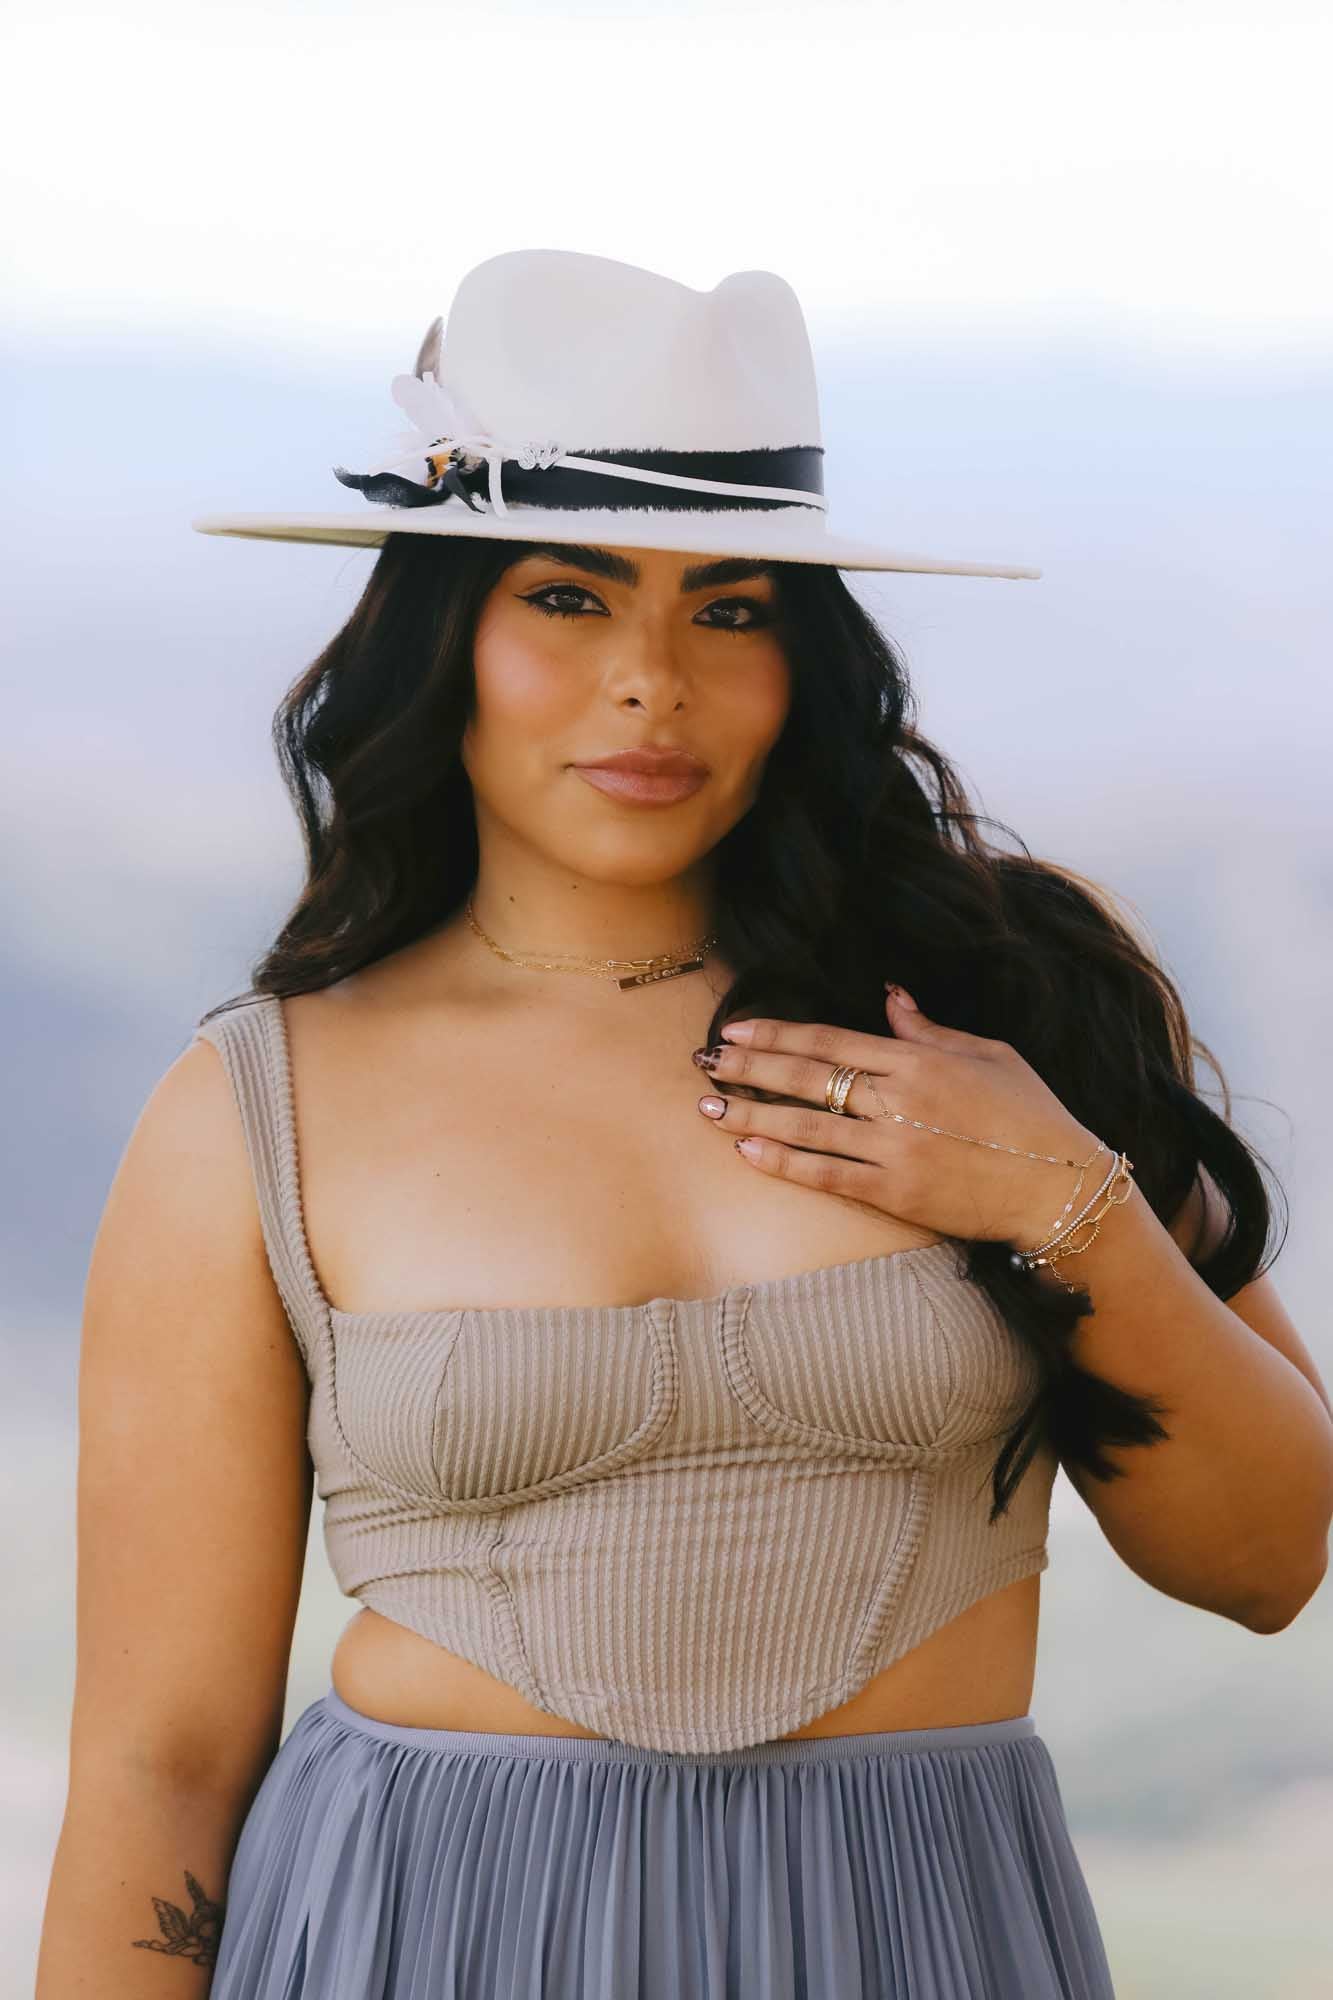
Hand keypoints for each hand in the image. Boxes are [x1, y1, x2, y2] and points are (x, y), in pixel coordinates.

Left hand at [691, 985, 1101, 1249]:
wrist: (1059, 1187)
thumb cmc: (1032, 1116)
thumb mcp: (988, 1055)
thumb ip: (929, 1029)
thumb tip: (890, 996)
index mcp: (919, 1060)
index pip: (831, 1041)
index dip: (778, 1035)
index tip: (737, 1030)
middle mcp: (899, 1099)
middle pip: (808, 1078)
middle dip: (750, 1068)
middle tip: (705, 1061)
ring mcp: (895, 1148)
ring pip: (807, 1126)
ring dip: (752, 1114)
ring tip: (709, 1107)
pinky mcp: (896, 1193)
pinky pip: (828, 1175)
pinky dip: (785, 1162)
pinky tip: (748, 1151)